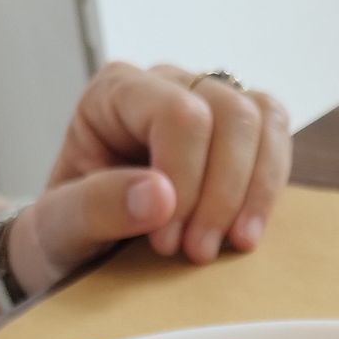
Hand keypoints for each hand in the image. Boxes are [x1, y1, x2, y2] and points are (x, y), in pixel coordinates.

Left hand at [9, 62, 291, 293]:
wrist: (75, 251)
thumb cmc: (65, 232)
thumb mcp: (61, 228)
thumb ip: (98, 207)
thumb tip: (162, 195)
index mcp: (115, 93)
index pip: (178, 114)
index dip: (185, 180)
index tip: (166, 243)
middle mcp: (166, 85)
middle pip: (231, 113)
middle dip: (222, 193)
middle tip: (196, 253)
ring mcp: (208, 105)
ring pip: (264, 119)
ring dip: (254, 192)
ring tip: (231, 245)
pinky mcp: (238, 139)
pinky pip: (276, 141)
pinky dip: (269, 190)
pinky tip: (244, 234)